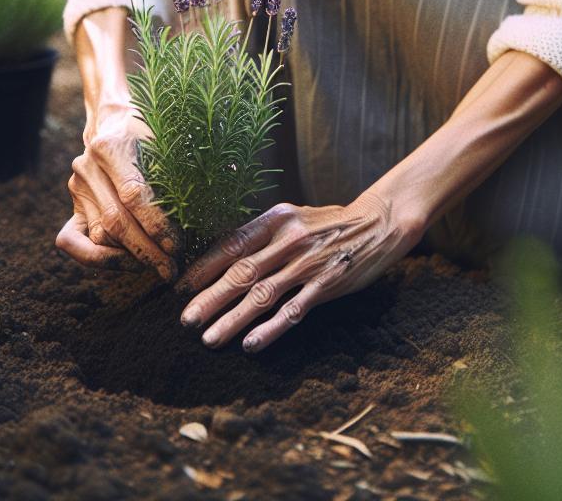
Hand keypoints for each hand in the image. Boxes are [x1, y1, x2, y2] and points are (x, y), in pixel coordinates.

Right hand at [55, 103, 178, 280]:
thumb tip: (224, 187)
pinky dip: (96, 258)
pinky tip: (123, 263)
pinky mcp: (73, 204)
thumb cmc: (149, 128)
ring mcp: (76, 188)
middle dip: (147, 251)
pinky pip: (72, 242)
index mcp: (111, 146)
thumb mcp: (166, 135)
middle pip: (116, 222)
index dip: (157, 225)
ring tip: (157, 265)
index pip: (134, 195)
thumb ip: (184, 162)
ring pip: (99, 236)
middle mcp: (87, 167)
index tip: (178, 246)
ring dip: (128, 257)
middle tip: (172, 268)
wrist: (112, 119)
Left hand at [176, 193, 423, 351]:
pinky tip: (251, 344)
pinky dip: (271, 328)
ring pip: (262, 295)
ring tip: (210, 339)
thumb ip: (264, 236)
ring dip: (233, 319)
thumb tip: (222, 260)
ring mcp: (309, 262)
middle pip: (242, 272)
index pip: (232, 244)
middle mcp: (289, 238)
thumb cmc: (329, 224)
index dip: (205, 268)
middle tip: (186, 321)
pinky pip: (294, 310)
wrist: (378, 222)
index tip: (182, 289)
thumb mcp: (295, 218)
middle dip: (210, 298)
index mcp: (277, 218)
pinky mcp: (328, 283)